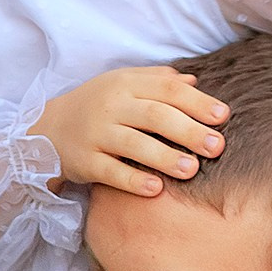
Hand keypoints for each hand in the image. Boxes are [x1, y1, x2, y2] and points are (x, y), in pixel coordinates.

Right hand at [32, 67, 226, 196]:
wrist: (48, 128)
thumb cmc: (98, 105)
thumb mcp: (124, 84)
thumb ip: (158, 81)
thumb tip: (195, 81)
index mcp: (125, 84)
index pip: (167, 89)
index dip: (197, 102)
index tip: (223, 116)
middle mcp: (111, 106)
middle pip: (155, 116)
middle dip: (189, 131)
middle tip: (217, 147)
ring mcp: (95, 134)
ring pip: (134, 144)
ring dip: (165, 157)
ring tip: (192, 169)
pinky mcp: (84, 161)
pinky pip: (110, 172)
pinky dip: (133, 180)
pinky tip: (156, 189)